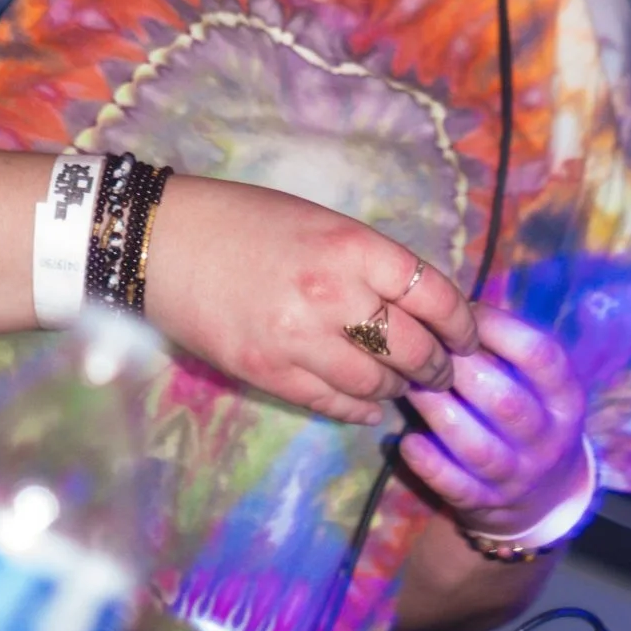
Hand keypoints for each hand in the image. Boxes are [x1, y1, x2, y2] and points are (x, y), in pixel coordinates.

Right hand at [143, 176, 476, 422]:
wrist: (162, 242)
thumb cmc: (243, 221)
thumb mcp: (321, 224)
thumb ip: (370, 263)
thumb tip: (421, 303)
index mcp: (353, 247)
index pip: (436, 295)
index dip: (463, 323)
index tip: (469, 336)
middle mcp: (335, 294)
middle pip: (414, 348)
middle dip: (438, 366)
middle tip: (443, 371)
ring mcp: (301, 339)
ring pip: (377, 384)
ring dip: (396, 389)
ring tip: (400, 385)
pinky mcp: (269, 372)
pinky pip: (332, 404)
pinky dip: (359, 410)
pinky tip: (367, 406)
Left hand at [401, 305, 588, 544]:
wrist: (543, 497)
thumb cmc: (531, 417)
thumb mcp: (539, 386)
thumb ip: (508, 350)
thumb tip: (455, 304)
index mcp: (566, 399)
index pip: (542, 356)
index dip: (500, 328)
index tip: (465, 312)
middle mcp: (548, 440)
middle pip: (507, 401)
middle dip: (461, 370)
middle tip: (424, 348)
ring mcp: (519, 477)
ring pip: (477, 446)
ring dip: (438, 413)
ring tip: (409, 386)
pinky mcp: (487, 505)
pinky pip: (456, 487)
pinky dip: (429, 464)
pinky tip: (407, 440)